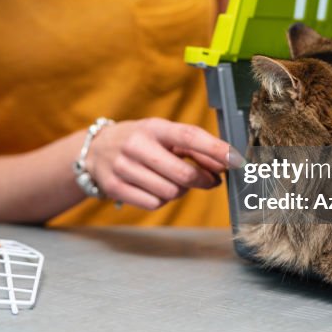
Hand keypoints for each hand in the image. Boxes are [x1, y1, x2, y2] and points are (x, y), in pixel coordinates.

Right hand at [86, 118, 244, 209]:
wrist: (95, 150)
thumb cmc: (140, 142)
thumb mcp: (163, 135)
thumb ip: (193, 148)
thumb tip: (224, 164)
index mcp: (153, 127)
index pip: (189, 136)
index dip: (215, 149)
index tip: (236, 160)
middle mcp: (136, 145)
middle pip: (183, 173)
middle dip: (203, 180)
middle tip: (211, 180)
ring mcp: (123, 167)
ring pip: (170, 192)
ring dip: (181, 191)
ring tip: (174, 181)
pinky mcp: (115, 187)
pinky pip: (154, 204)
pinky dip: (162, 200)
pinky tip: (156, 189)